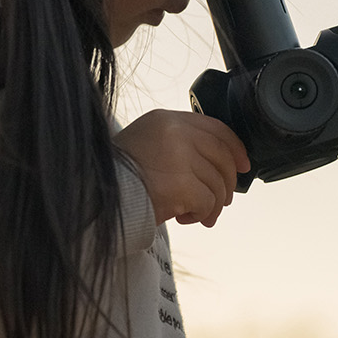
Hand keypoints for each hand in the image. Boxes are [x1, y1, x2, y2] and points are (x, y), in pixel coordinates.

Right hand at [114, 110, 249, 226]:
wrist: (94, 196)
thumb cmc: (117, 176)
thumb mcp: (145, 144)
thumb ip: (177, 145)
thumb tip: (215, 165)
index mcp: (165, 119)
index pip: (215, 127)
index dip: (235, 148)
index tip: (243, 164)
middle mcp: (174, 132)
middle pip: (222, 156)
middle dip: (228, 182)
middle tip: (222, 200)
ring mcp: (178, 157)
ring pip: (217, 183)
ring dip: (213, 204)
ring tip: (199, 215)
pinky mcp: (181, 184)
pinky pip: (208, 201)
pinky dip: (203, 214)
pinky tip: (187, 218)